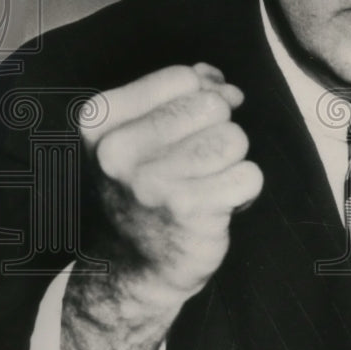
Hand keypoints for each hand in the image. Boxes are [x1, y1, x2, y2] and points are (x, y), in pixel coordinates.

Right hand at [79, 62, 262, 307]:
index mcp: (101, 120)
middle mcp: (118, 150)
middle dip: (218, 132)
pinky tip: (218, 206)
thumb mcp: (143, 134)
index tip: (190, 130)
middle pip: (213, 106)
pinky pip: (249, 175)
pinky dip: (244, 191)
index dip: (202, 97)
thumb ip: (181, 94)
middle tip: (196, 166)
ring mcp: (151, 182)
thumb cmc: (146, 192)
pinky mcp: (188, 210)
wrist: (131, 270)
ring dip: (232, 162)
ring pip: (234, 139)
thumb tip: (218, 80)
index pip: (183, 78)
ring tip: (206, 185)